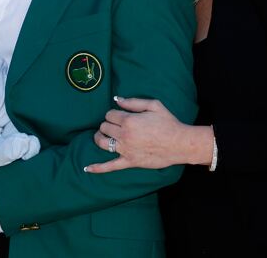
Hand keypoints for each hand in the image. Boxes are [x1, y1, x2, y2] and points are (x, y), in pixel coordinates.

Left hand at [85, 97, 210, 172]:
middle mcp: (124, 135)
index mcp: (129, 120)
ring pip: (103, 143)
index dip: (113, 114)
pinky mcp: (129, 162)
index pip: (110, 115)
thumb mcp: (153, 105)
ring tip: (101, 136)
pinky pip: (110, 166)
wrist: (179, 143)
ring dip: (99, 138)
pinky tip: (87, 168)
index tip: (120, 115)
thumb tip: (116, 99)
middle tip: (115, 124)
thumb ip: (133, 102)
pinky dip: (97, 168)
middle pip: (104, 127)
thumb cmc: (168, 122)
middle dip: (107, 124)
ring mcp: (125, 150)